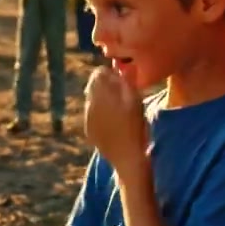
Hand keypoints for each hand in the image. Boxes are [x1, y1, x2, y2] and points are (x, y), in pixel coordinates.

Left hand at [84, 64, 147, 178]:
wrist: (128, 157)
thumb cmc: (137, 128)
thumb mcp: (136, 102)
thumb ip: (127, 82)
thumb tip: (122, 68)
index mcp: (102, 96)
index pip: (99, 74)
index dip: (110, 74)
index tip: (121, 80)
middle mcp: (90, 105)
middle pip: (93, 86)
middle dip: (104, 85)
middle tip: (120, 92)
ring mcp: (88, 118)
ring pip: (91, 99)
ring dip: (102, 99)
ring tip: (117, 108)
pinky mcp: (88, 129)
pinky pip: (91, 114)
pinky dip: (100, 113)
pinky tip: (112, 121)